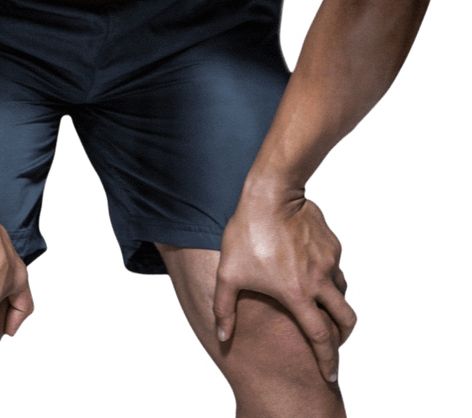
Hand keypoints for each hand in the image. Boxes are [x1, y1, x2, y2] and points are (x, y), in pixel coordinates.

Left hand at [213, 188, 356, 383]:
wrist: (270, 193)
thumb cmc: (246, 233)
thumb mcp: (228, 273)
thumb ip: (224, 308)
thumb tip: (222, 337)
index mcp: (298, 295)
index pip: (321, 339)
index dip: (328, 361)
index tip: (331, 376)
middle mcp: (320, 281)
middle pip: (347, 319)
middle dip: (346, 336)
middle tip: (338, 342)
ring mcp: (329, 260)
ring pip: (343, 289)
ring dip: (337, 301)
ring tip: (323, 302)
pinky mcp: (332, 243)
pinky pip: (336, 264)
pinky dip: (330, 272)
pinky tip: (313, 266)